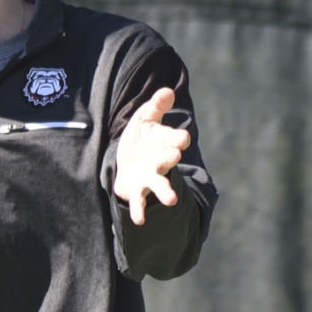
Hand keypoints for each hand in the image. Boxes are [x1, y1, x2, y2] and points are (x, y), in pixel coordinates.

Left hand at [114, 87, 191, 225]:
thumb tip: (166, 91)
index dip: (178, 139)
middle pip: (168, 159)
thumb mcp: (146, 118)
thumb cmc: (142, 138)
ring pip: (160, 184)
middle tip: (175, 157)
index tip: (182, 139)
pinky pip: (139, 201)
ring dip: (165, 191)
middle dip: (171, 157)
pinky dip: (139, 211)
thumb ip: (155, 106)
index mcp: (165, 142)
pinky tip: (139, 220)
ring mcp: (150, 176)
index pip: (175, 139)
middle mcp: (160, 160)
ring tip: (172, 200)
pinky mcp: (138, 189)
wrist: (129, 160)